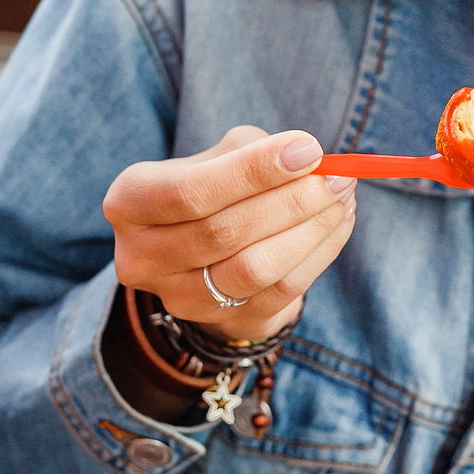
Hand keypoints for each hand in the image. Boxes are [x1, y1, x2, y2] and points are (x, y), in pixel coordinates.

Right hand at [104, 126, 355, 340]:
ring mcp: (177, 298)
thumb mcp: (218, 157)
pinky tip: (339, 223)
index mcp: (129, 202)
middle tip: (338, 177)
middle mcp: (141, 256)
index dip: (252, 172)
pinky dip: (319, 254)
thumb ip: (252, 152)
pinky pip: (280, 292)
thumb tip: (307, 156)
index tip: (308, 150)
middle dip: (292, 201)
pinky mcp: (220, 323)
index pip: (190, 191)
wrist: (207, 254)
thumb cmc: (214, 190)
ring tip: (343, 197)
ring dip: (310, 230)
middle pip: (223, 232)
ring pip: (254, 269)